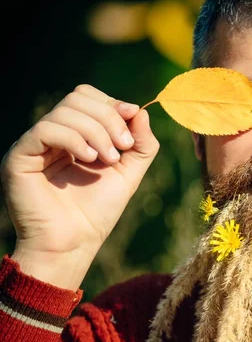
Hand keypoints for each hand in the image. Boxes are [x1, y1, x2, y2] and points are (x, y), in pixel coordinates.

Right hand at [0, 84, 159, 289]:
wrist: (74, 244)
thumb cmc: (98, 212)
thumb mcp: (129, 173)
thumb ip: (141, 143)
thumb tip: (141, 109)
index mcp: (74, 134)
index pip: (88, 97)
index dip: (113, 104)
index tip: (133, 123)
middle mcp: (52, 135)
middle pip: (78, 97)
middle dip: (108, 117)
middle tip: (123, 146)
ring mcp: (34, 144)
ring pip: (64, 111)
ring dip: (97, 131)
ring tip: (109, 159)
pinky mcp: (20, 157)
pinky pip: (46, 129)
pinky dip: (75, 139)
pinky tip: (90, 159)